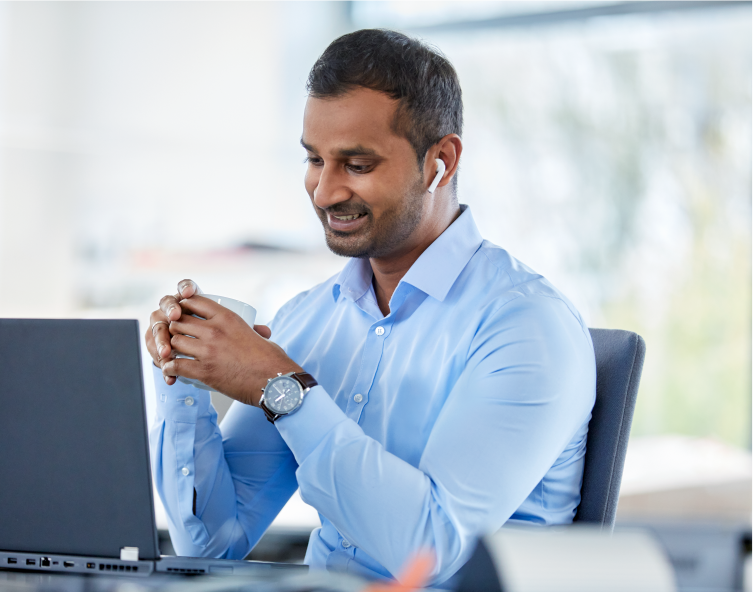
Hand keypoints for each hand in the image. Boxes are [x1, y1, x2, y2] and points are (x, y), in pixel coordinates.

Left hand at [144, 279, 272, 385]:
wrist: (274, 382)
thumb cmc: (271, 360)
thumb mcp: (259, 335)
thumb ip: (253, 330)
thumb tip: (260, 330)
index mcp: (228, 317)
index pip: (194, 301)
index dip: (183, 306)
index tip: (183, 313)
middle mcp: (214, 331)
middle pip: (179, 321)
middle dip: (175, 328)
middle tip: (177, 336)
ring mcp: (207, 351)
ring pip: (174, 342)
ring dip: (171, 348)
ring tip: (173, 353)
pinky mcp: (204, 371)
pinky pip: (175, 365)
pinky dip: (170, 368)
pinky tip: (171, 369)